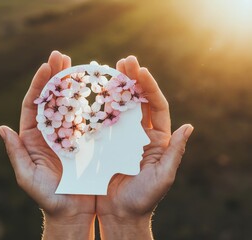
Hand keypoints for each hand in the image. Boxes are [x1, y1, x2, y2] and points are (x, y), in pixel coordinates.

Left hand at [0, 51, 94, 239]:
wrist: (71, 210)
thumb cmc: (48, 197)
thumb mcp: (27, 177)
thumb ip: (16, 153)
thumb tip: (2, 128)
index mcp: (33, 137)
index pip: (34, 104)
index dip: (39, 84)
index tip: (46, 66)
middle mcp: (51, 131)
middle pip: (52, 98)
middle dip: (55, 76)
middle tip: (62, 56)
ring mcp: (69, 134)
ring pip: (70, 104)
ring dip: (73, 84)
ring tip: (78, 64)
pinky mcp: (86, 140)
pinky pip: (87, 118)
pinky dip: (90, 102)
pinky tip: (95, 88)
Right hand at [96, 56, 193, 239]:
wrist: (121, 213)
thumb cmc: (144, 198)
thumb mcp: (163, 177)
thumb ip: (175, 152)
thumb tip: (189, 126)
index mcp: (158, 139)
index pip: (157, 106)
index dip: (150, 87)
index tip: (141, 71)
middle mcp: (141, 134)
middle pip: (139, 101)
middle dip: (133, 80)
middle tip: (125, 61)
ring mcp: (123, 137)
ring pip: (122, 107)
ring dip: (117, 88)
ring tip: (111, 69)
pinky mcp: (107, 143)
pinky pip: (104, 120)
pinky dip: (102, 105)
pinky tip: (96, 92)